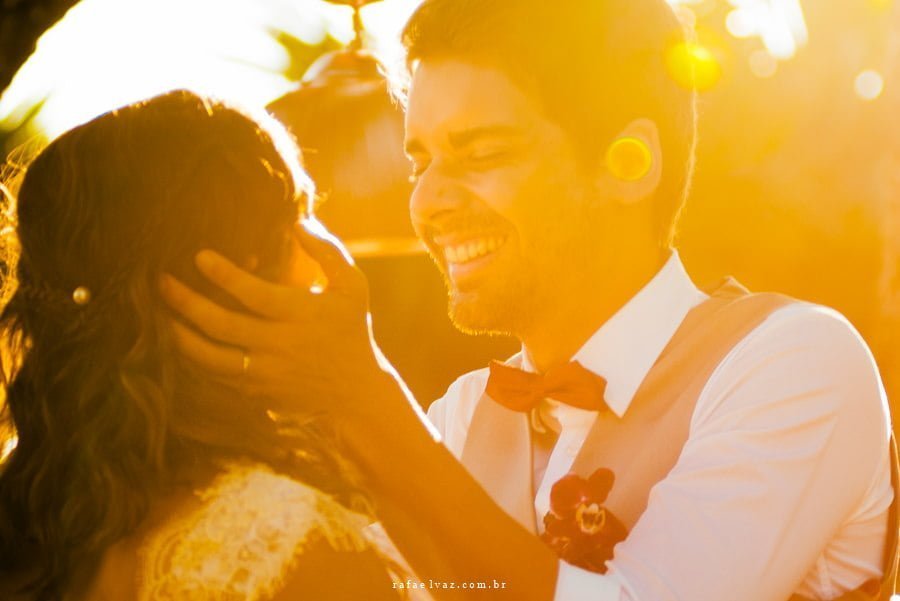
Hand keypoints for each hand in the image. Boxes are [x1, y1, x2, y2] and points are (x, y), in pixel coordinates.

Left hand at [160, 218, 390, 418]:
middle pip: (222, 325)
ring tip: (162, 314)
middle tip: (162, 281)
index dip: (224, 274)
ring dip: (180, 335)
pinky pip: (215, 376)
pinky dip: (194, 359)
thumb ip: (327, 251)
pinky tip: (181, 340)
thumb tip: (298, 222)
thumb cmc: (352, 331)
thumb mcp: (353, 287)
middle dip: (186, 302)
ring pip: (210, 357)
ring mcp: (265, 373)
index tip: (199, 256)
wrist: (356, 394)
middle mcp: (280, 345)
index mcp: (301, 315)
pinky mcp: (256, 392)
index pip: (254, 294)